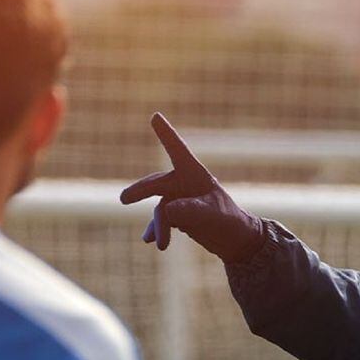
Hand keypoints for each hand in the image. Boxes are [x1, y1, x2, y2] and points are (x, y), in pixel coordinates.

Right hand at [120, 113, 263, 262]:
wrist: (235, 240)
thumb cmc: (229, 221)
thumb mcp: (211, 215)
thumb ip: (190, 211)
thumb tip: (167, 211)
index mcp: (196, 175)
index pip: (178, 151)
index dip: (166, 134)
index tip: (156, 116)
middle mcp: (184, 184)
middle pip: (157, 184)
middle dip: (141, 190)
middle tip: (125, 199)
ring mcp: (179, 199)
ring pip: (160, 209)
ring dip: (158, 225)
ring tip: (159, 243)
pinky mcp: (176, 214)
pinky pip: (160, 220)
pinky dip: (155, 230)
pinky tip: (150, 240)